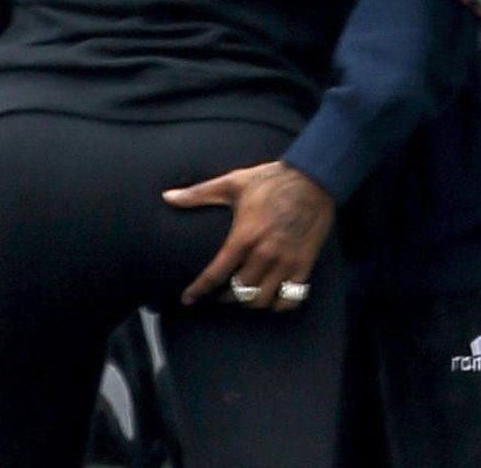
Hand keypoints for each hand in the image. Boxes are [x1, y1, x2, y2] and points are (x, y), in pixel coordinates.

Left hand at [163, 161, 333, 310]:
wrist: (313, 178)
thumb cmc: (270, 179)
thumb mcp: (233, 183)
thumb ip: (199, 193)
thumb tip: (167, 197)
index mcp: (244, 236)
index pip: (216, 274)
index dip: (199, 290)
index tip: (188, 299)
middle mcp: (264, 254)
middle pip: (239, 292)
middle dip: (225, 298)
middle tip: (219, 295)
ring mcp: (285, 261)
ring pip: (262, 300)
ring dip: (250, 302)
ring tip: (243, 295)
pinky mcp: (304, 264)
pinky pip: (290, 298)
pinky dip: (278, 304)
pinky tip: (271, 298)